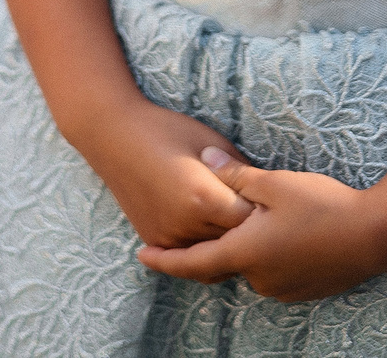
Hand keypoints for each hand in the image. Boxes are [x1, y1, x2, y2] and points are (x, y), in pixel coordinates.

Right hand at [69, 99, 257, 248]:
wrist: (114, 136)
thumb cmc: (166, 130)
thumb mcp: (211, 141)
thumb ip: (240, 173)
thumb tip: (265, 194)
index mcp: (204, 198)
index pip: (252, 220)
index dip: (265, 210)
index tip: (272, 200)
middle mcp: (186, 225)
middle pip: (235, 243)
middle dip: (251, 231)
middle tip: (261, 215)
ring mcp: (168, 237)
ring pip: (213, 257)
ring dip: (229, 244)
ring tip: (238, 223)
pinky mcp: (155, 240)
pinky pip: (190, 256)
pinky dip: (205, 247)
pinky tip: (213, 228)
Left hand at [137, 150, 386, 301]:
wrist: (378, 234)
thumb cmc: (324, 205)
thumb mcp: (274, 183)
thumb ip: (235, 176)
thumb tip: (204, 162)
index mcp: (244, 253)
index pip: (192, 262)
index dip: (164, 260)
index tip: (140, 254)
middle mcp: (259, 279)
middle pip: (226, 258)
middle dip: (221, 238)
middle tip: (225, 212)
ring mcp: (283, 289)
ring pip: (252, 263)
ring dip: (250, 243)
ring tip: (272, 214)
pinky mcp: (304, 289)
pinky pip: (275, 270)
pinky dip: (271, 253)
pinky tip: (290, 229)